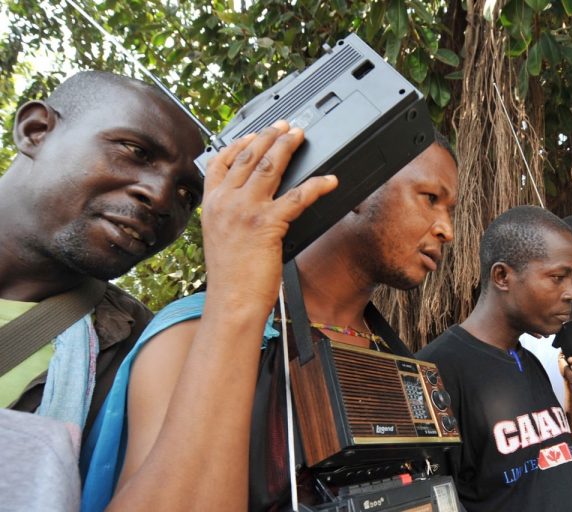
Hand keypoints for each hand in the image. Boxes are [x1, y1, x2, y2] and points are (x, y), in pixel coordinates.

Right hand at [201, 121, 337, 307]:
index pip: (220, 162)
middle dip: (269, 136)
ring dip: (286, 147)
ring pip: (269, 167)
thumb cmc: (231, 276)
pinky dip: (317, 185)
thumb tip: (252, 200)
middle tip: (286, 126)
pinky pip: (297, 196)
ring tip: (299, 136)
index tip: (255, 133)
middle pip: (248, 157)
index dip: (240, 143)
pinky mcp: (267, 224)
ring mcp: (245, 211)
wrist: (232, 301)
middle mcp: (225, 202)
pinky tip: (329, 180)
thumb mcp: (221, 237)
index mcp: (211, 204)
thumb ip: (231, 215)